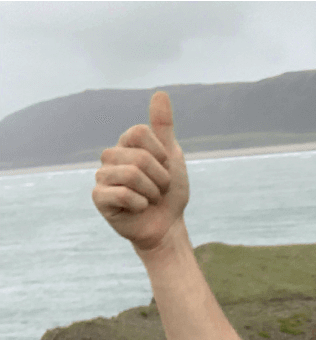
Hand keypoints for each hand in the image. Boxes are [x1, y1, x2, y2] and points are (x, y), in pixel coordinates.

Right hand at [92, 91, 188, 251]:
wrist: (167, 227)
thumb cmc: (169, 193)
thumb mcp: (172, 157)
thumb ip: (163, 127)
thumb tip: (161, 93)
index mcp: (126, 144)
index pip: (141, 132)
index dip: (161, 154)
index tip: (165, 168)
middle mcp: (110, 157)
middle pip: (139, 156)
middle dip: (160, 178)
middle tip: (159, 190)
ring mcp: (102, 177)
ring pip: (132, 175)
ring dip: (152, 192)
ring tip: (150, 199)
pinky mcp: (99, 198)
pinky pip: (123, 194)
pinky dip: (140, 204)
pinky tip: (140, 209)